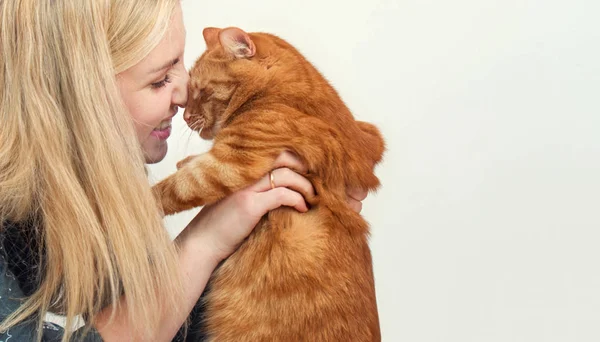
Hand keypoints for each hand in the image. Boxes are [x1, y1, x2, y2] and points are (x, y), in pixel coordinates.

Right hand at [178, 152, 367, 261]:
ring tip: (313, 197)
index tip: (314, 169)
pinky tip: (303, 207)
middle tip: (320, 181)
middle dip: (307, 167)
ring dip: (306, 186)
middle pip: (285, 157)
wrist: (201, 244)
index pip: (276, 152)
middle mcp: (245, 173)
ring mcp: (247, 187)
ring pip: (287, 174)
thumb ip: (259, 189)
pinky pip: (282, 194)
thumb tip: (288, 189)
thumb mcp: (239, 200)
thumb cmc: (223, 225)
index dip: (298, 158)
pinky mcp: (249, 204)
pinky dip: (297, 199)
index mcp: (243, 170)